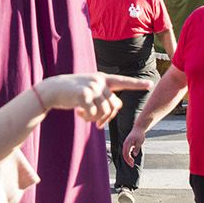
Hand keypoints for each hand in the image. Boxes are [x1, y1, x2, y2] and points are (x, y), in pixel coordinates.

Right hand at [34, 73, 150, 125]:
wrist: (52, 90)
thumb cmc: (72, 92)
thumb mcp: (89, 89)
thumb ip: (102, 95)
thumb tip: (114, 109)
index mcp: (102, 78)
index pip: (123, 81)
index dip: (137, 84)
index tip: (150, 84)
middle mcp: (99, 81)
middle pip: (114, 106)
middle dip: (107, 118)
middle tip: (97, 124)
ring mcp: (92, 87)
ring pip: (105, 112)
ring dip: (95, 119)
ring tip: (84, 115)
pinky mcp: (83, 95)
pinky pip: (93, 114)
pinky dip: (87, 118)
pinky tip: (78, 113)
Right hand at [122, 125, 146, 166]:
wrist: (139, 128)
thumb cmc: (139, 134)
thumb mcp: (140, 141)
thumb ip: (136, 148)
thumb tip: (134, 154)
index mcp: (127, 143)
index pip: (126, 153)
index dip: (128, 159)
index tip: (132, 164)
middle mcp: (125, 144)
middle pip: (124, 154)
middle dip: (128, 160)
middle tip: (132, 165)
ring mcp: (126, 144)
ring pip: (125, 153)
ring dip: (128, 158)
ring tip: (132, 163)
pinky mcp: (128, 144)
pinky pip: (126, 151)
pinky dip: (129, 156)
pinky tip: (132, 158)